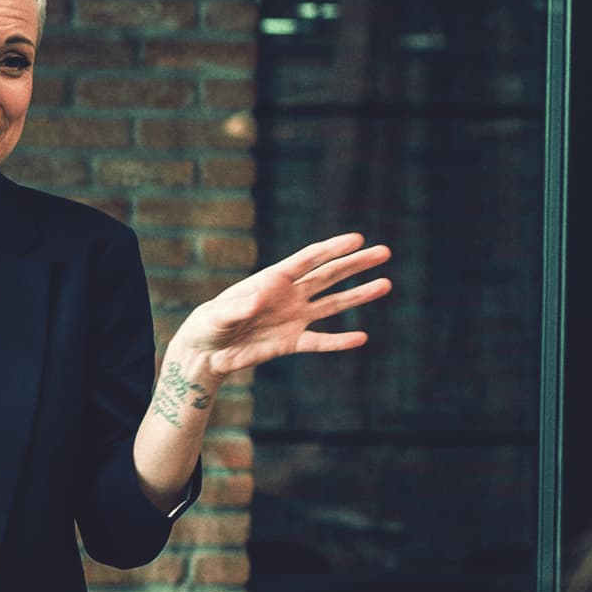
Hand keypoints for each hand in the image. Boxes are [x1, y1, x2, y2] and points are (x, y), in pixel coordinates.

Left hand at [174, 233, 393, 379]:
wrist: (206, 353)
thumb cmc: (208, 324)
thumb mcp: (218, 314)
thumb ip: (239, 306)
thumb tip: (261, 298)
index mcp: (272, 279)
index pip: (308, 259)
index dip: (332, 248)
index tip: (357, 238)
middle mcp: (289, 295)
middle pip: (329, 275)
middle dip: (356, 264)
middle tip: (383, 252)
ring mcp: (293, 318)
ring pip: (333, 304)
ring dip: (359, 295)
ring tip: (386, 284)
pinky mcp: (292, 342)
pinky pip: (321, 341)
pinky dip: (340, 341)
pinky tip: (361, 337)